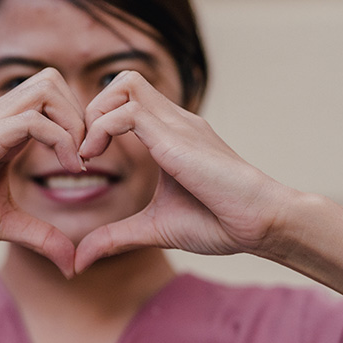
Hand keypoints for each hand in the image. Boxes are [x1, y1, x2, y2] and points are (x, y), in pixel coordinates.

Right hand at [0, 68, 84, 276]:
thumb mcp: (5, 222)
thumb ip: (42, 235)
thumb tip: (72, 264)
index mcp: (5, 127)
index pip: (52, 96)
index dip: (78, 121)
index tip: (85, 161)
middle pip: (53, 80)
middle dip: (81, 113)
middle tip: (86, 154)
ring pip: (48, 88)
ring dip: (74, 121)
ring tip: (77, 160)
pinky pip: (34, 121)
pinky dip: (61, 140)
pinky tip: (67, 169)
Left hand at [75, 71, 292, 272]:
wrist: (261, 225)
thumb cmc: (217, 223)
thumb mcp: (153, 228)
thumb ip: (115, 237)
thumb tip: (81, 262)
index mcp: (169, 133)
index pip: (128, 98)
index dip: (98, 119)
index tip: (86, 157)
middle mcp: (173, 121)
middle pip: (125, 80)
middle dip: (94, 107)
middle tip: (85, 148)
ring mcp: (177, 124)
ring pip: (125, 84)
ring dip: (95, 113)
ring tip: (89, 152)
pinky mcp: (176, 138)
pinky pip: (127, 114)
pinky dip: (100, 130)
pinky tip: (94, 159)